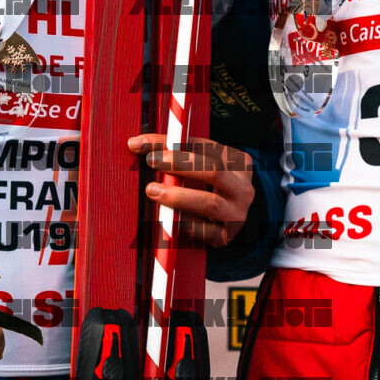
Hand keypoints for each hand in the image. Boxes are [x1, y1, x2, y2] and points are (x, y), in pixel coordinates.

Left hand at [129, 132, 255, 247]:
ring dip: (178, 197)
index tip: (142, 142)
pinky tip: (167, 218)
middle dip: (179, 164)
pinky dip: (184, 223)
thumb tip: (137, 144)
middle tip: (151, 161)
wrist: (232, 215)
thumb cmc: (209, 183)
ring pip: (210, 204)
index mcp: (239, 162)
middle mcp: (242, 188)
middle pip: (213, 171)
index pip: (202, 145)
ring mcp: (237, 214)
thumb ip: (175, 151)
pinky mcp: (226, 237)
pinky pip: (204, 231)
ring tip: (152, 190)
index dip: (171, 142)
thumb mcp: (201, 162)